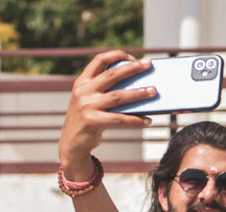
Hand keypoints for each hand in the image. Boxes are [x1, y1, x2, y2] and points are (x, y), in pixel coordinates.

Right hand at [59, 50, 154, 175]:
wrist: (71, 142)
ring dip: (138, 93)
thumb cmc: (88, 119)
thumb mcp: (90, 100)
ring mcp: (87, 106)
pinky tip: (148, 121)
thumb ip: (106, 92)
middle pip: (112, 75)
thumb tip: (137, 88)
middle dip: (132, 68)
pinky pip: (120, 119)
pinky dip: (136, 120)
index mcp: (82, 82)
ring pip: (118, 96)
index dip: (116, 55)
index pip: (99, 60)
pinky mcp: (93, 121)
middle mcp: (83, 91)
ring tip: (154, 91)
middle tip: (148, 64)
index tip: (133, 57)